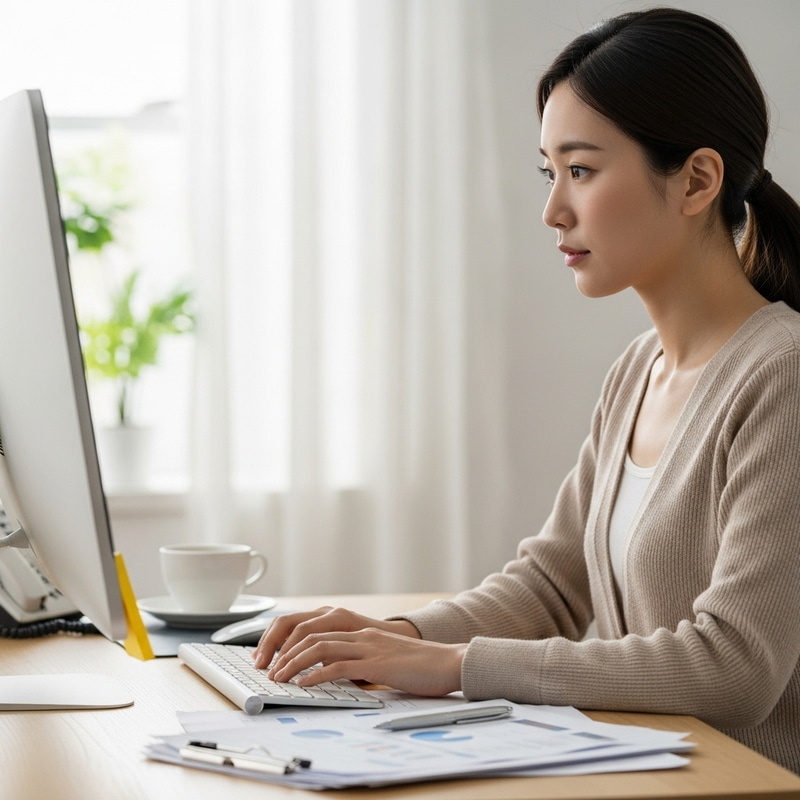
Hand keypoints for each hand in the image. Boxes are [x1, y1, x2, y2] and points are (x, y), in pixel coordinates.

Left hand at [269, 626, 465, 696]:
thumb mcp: (380, 657)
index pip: (313, 626)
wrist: (447, 662)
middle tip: (267, 669)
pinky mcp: (376, 663)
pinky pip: (338, 666)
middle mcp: (359, 632)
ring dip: (293, 663)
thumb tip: (331, 672)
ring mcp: (367, 646)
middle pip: (309, 632)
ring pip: (318, 647)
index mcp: (359, 629)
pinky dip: (315, 675)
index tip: (272, 656)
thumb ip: (357, 659)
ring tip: (279, 678)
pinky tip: (304, 685)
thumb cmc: (417, 664)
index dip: (288, 639)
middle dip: (282, 650)